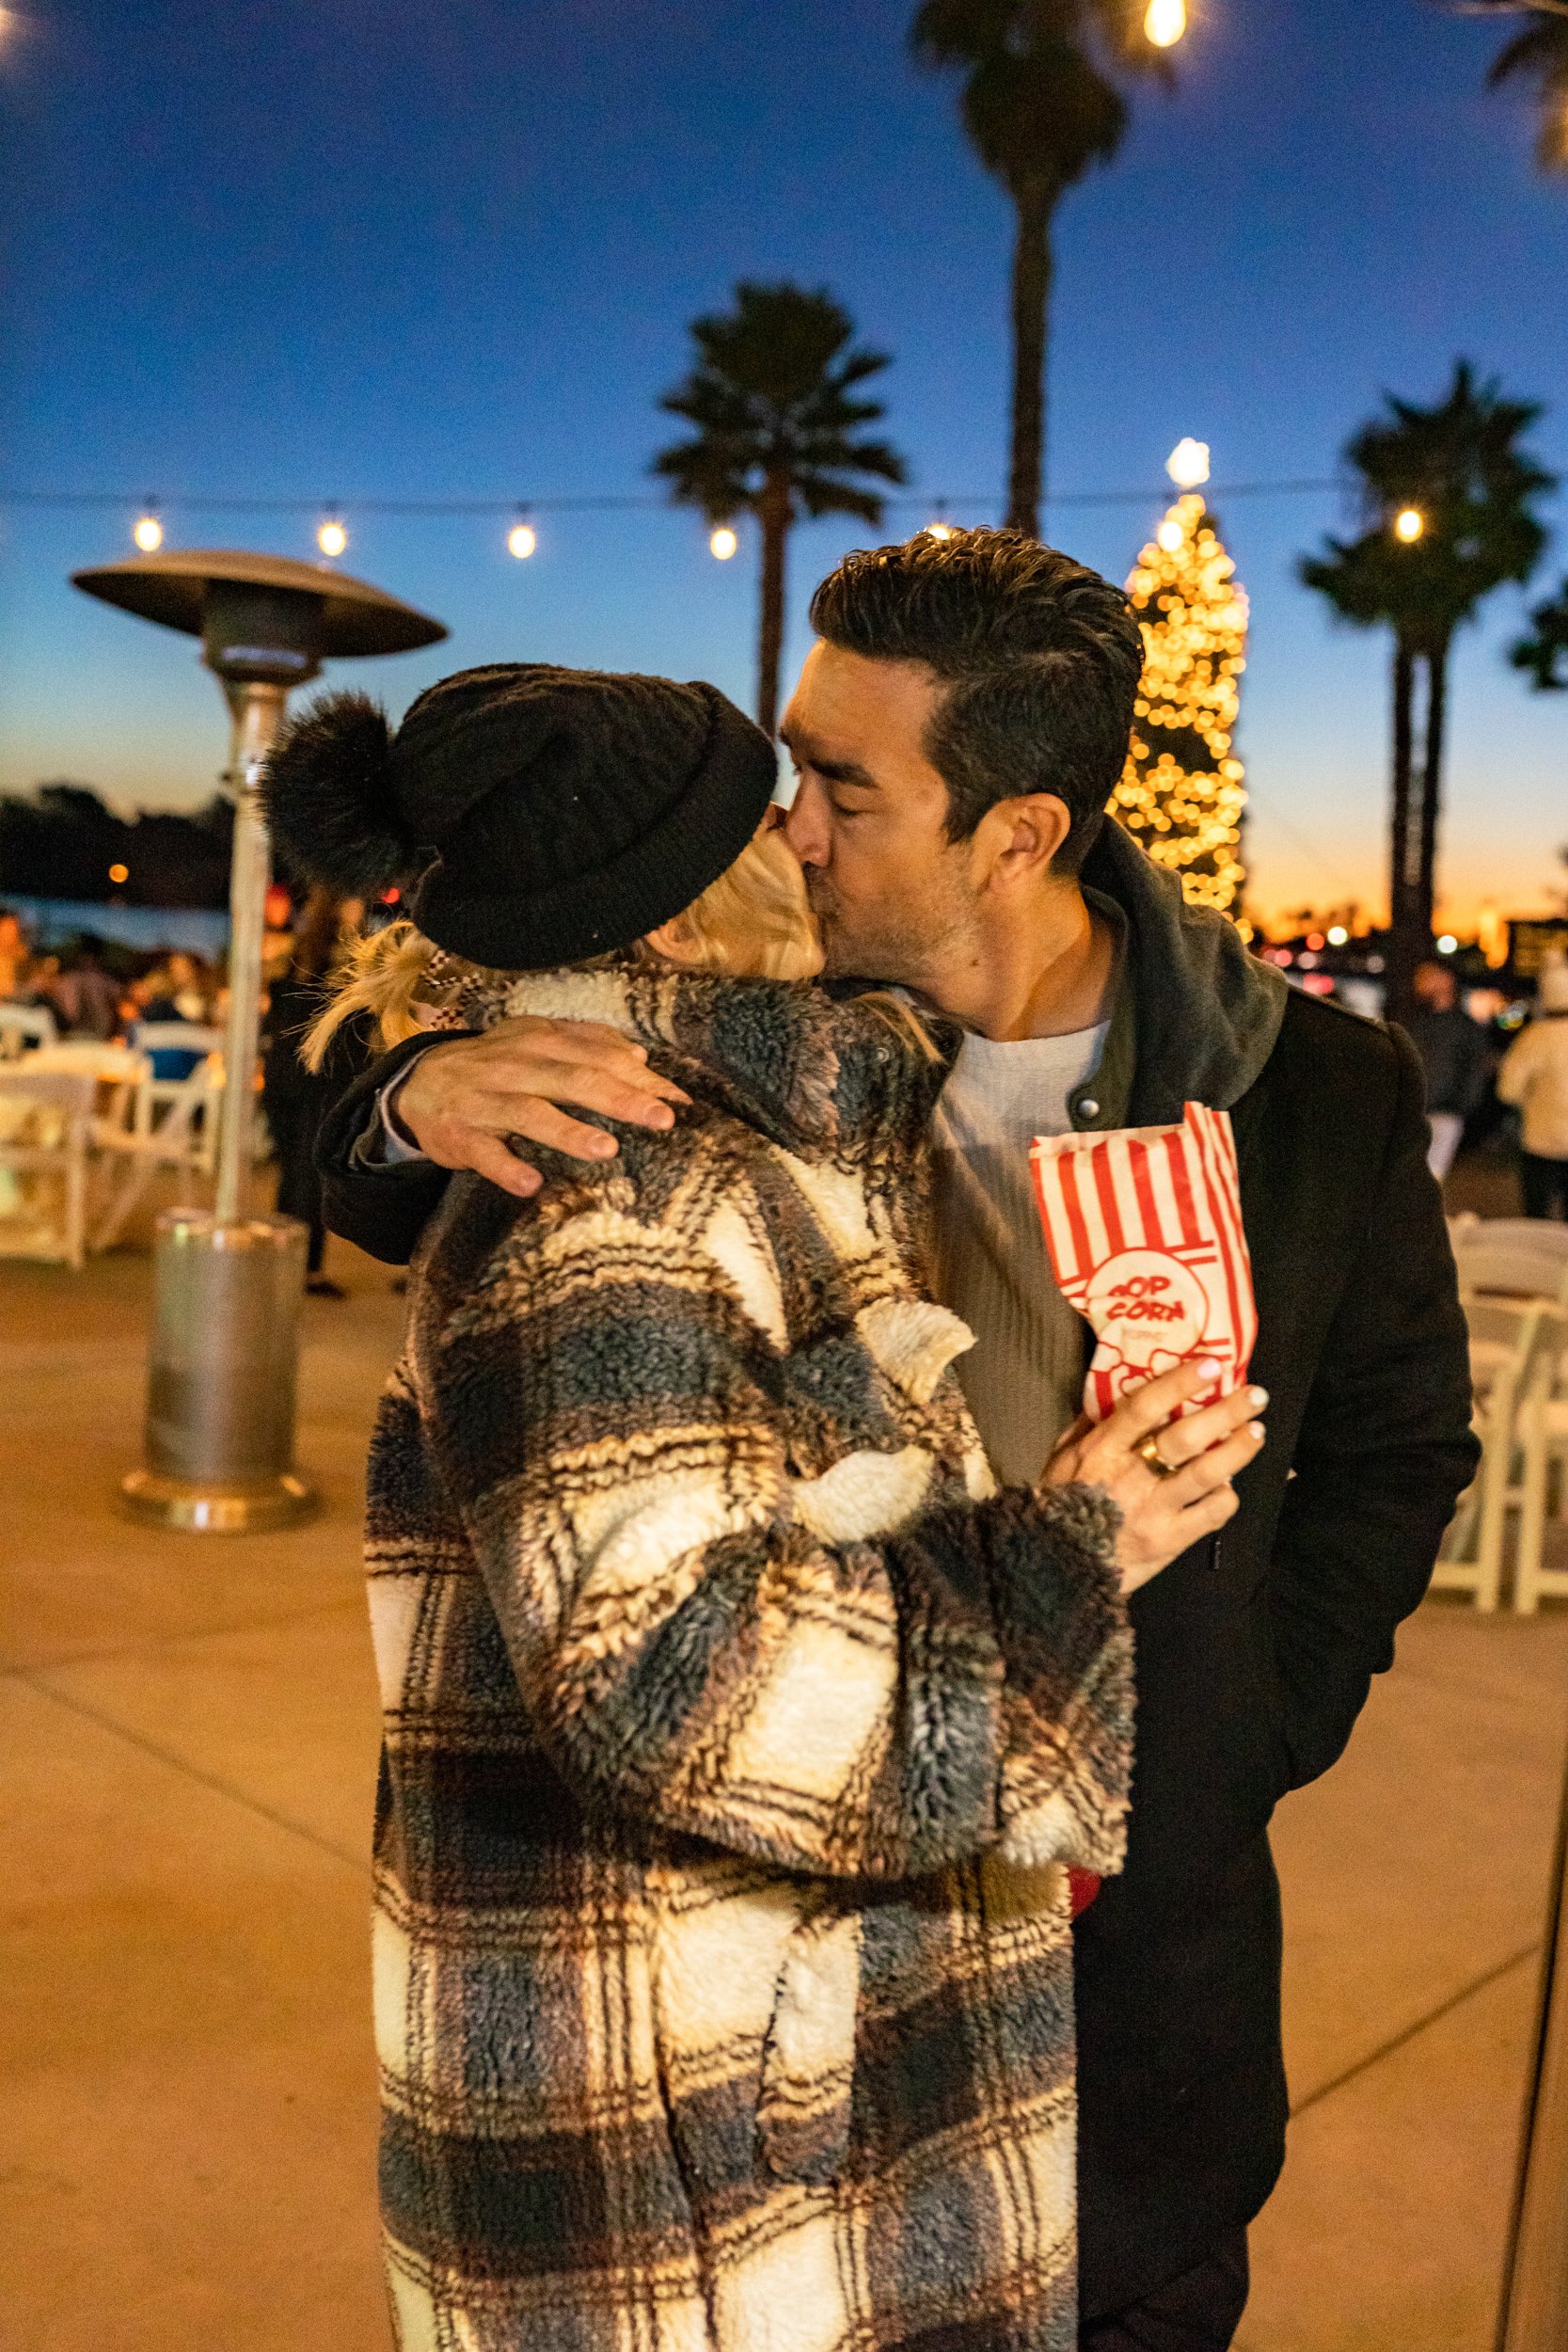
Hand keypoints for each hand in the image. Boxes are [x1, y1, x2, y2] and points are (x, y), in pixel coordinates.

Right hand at [390, 1017, 691, 1198]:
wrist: (416, 1086)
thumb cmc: (492, 1068)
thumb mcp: (533, 1043)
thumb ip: (585, 1044)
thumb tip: (638, 1055)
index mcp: (537, 1041)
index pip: (597, 1055)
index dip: (639, 1077)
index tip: (678, 1099)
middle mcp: (513, 1066)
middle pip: (573, 1079)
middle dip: (620, 1098)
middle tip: (662, 1118)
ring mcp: (484, 1102)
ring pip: (530, 1113)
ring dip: (568, 1132)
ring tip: (606, 1149)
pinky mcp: (460, 1136)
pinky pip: (484, 1153)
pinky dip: (506, 1167)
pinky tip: (530, 1184)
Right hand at [1041, 1360, 1267, 1595]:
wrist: (1058, 1570)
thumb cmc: (1058, 1505)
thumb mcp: (1061, 1458)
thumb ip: (1088, 1427)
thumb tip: (1116, 1392)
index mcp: (1101, 1450)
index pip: (1144, 1408)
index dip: (1179, 1383)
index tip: (1211, 1365)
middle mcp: (1131, 1476)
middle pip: (1186, 1437)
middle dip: (1226, 1412)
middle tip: (1256, 1395)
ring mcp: (1153, 1511)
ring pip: (1207, 1474)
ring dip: (1238, 1450)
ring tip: (1257, 1432)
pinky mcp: (1170, 1542)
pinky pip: (1211, 1515)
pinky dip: (1226, 1496)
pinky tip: (1229, 1485)